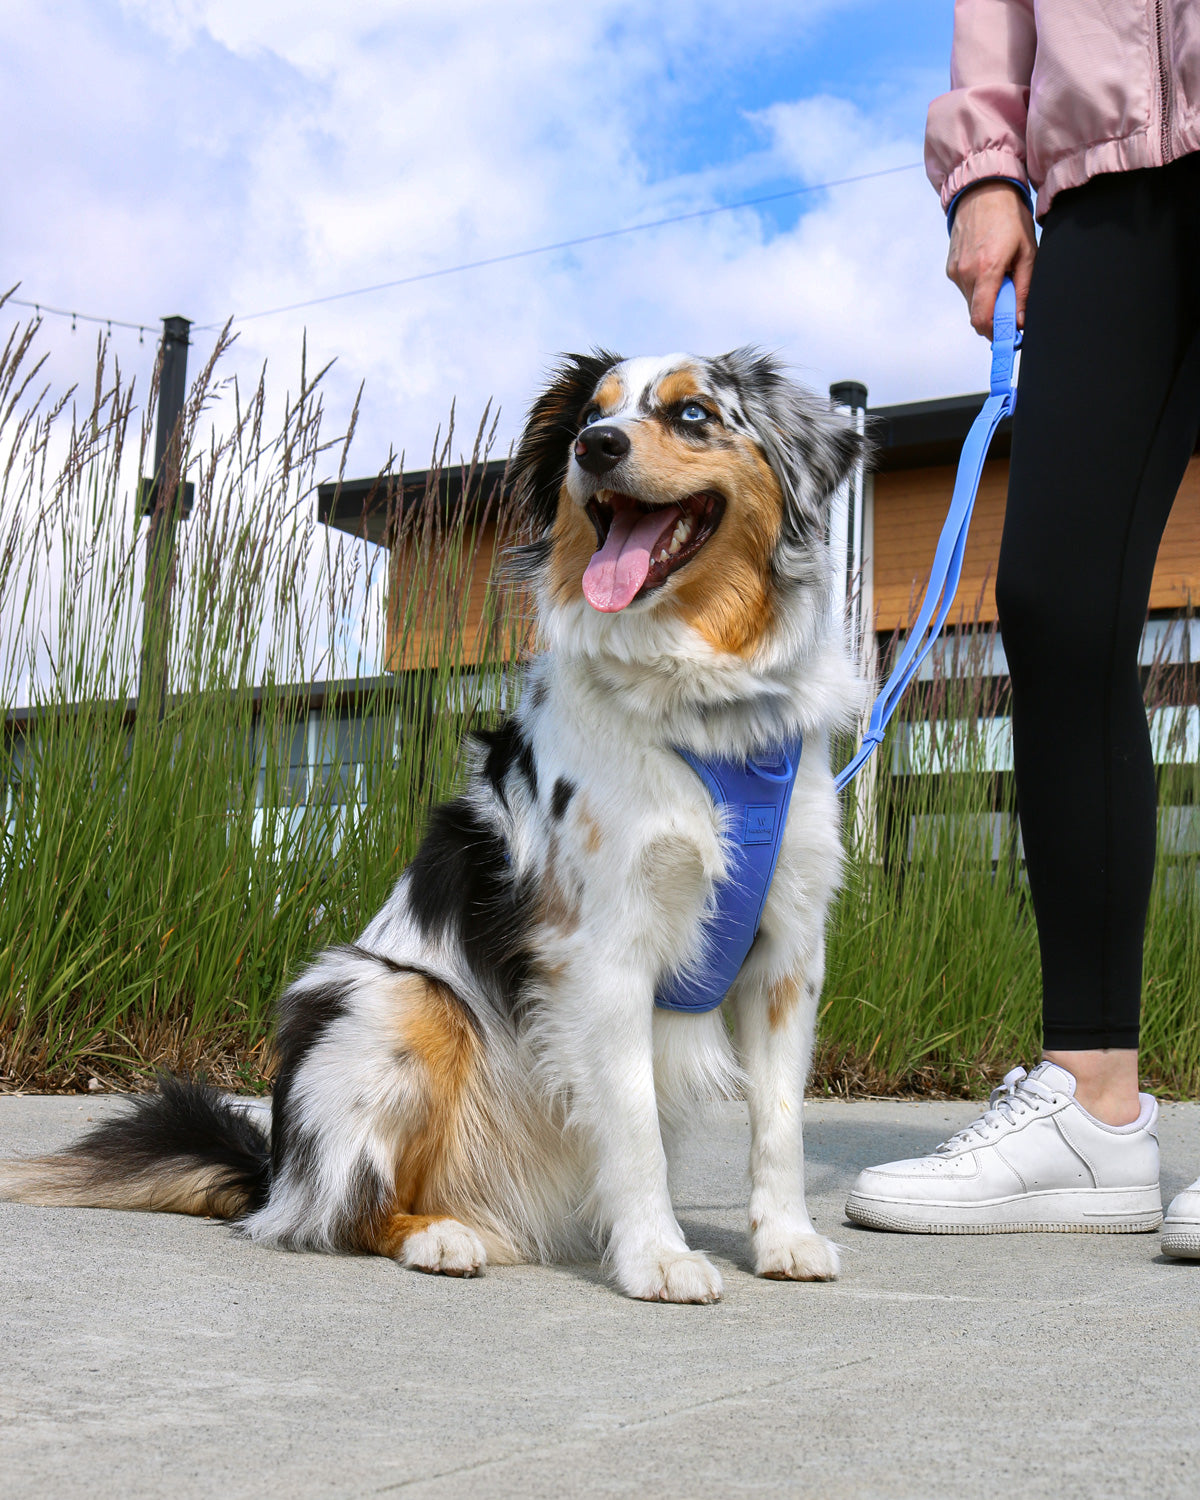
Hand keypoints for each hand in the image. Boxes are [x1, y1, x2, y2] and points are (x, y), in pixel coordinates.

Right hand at [946, 180, 1036, 337]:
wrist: (983, 189)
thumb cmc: (1008, 216)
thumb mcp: (1027, 252)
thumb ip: (1024, 289)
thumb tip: (1021, 320)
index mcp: (986, 270)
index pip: (982, 319)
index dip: (996, 333)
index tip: (1009, 336)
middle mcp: (965, 274)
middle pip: (977, 315)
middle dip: (995, 315)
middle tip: (1012, 301)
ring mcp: (955, 271)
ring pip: (972, 303)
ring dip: (988, 299)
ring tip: (1001, 275)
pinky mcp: (951, 268)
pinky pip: (966, 290)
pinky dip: (979, 287)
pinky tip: (989, 267)